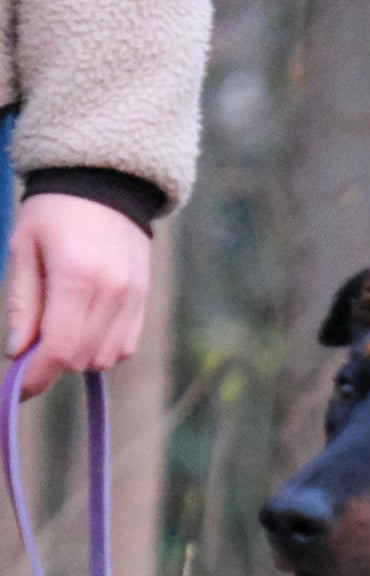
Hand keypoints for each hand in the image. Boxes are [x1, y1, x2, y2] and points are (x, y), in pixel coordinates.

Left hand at [6, 194, 151, 398]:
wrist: (106, 184)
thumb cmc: (53, 212)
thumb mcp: (24, 248)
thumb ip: (23, 304)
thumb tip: (17, 353)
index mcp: (77, 276)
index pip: (60, 347)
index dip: (37, 375)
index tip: (19, 389)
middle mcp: (112, 293)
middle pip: (82, 358)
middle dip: (53, 363)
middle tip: (32, 349)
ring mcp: (133, 301)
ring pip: (105, 358)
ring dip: (78, 357)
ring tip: (59, 331)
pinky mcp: (143, 304)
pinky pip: (123, 348)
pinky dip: (100, 349)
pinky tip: (84, 327)